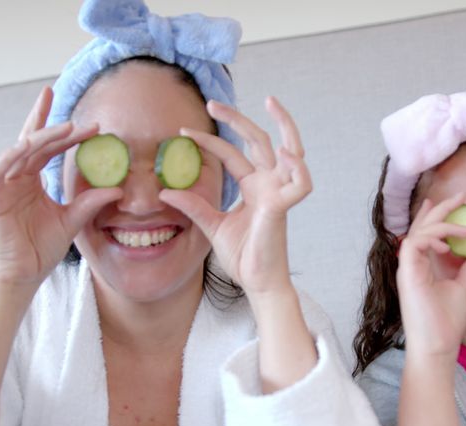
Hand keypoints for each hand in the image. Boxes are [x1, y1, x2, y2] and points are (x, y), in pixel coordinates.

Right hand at [0, 86, 121, 288]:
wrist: (23, 276)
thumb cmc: (41, 249)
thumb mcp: (72, 220)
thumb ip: (91, 202)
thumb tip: (118, 187)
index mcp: (32, 179)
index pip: (49, 148)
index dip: (67, 133)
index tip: (92, 125)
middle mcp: (16, 177)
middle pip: (32, 140)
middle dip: (46, 118)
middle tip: (59, 94)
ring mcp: (2, 185)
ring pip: (19, 150)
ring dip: (41, 136)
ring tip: (65, 127)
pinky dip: (11, 156)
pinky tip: (28, 145)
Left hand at [158, 97, 310, 297]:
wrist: (256, 282)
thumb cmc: (243, 255)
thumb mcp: (211, 225)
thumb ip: (193, 206)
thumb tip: (164, 192)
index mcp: (254, 186)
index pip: (232, 154)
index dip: (209, 141)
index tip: (183, 131)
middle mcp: (268, 184)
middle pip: (259, 141)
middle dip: (237, 119)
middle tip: (212, 103)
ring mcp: (279, 193)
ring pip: (291, 150)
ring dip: (285, 125)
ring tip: (270, 103)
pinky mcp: (283, 208)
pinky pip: (301, 183)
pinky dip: (298, 167)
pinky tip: (286, 153)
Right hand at [397, 195, 465, 358]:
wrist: (437, 345)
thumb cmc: (445, 323)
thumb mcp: (462, 288)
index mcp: (421, 267)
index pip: (424, 233)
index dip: (435, 215)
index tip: (453, 202)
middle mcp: (411, 265)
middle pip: (420, 227)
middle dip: (440, 209)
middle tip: (461, 197)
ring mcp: (407, 269)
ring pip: (417, 232)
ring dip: (441, 224)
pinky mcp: (407, 274)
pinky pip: (413, 244)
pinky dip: (430, 238)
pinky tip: (448, 243)